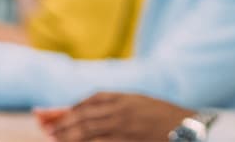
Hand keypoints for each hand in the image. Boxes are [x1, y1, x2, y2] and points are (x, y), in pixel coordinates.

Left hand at [40, 92, 192, 141]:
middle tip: (45, 127)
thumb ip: (120, 104)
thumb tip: (93, 108)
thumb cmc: (166, 118)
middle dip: (61, 120)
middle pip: (84, 113)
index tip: (54, 113)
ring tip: (53, 137)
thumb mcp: (142, 104)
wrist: (189, 128)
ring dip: (66, 134)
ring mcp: (123, 126)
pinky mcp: (126, 141)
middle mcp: (122, 109)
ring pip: (86, 129)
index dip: (71, 107)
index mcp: (127, 97)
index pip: (92, 99)